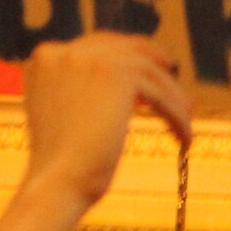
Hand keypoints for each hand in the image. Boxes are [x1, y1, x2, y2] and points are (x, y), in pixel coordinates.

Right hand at [22, 34, 192, 208]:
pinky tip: (184, 138)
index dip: (126, 57)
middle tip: (173, 80)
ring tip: (185, 120)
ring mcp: (89, 58)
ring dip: (171, 98)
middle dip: (153, 63)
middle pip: (124, 49)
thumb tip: (123, 93)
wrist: (58, 182)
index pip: (96, 47)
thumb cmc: (61, 168)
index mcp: (45, 60)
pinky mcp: (118, 73)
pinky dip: (175, 115)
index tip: (149, 69)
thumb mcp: (64, 120)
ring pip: (147, 72)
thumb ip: (82, 95)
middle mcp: (64, 52)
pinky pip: (158, 92)